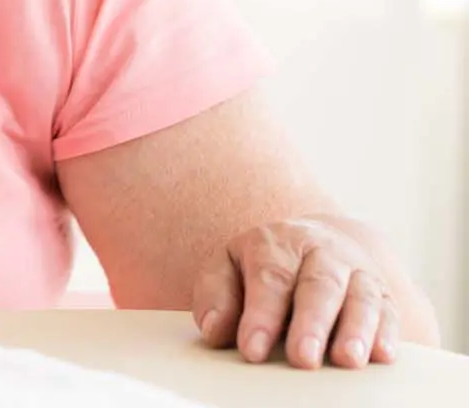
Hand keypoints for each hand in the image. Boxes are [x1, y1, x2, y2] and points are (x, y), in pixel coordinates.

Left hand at [192, 217, 398, 368]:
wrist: (312, 242)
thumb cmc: (261, 266)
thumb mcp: (227, 269)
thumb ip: (216, 297)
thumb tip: (214, 330)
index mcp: (276, 243)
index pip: (270, 278)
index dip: (261, 315)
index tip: (252, 350)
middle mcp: (321, 251)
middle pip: (318, 285)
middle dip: (311, 324)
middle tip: (302, 358)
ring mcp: (356, 271)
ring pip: (361, 297)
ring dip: (356, 330)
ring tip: (347, 360)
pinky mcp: (383, 293)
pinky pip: (390, 311)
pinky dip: (388, 333)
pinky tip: (382, 355)